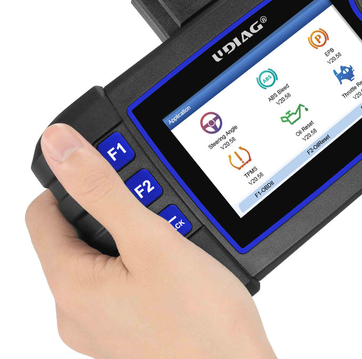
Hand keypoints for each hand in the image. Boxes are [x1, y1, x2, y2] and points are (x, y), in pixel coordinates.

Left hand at [26, 124, 275, 358]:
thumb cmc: (202, 322)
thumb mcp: (150, 239)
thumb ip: (101, 190)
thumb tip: (59, 145)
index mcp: (70, 286)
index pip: (43, 213)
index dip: (75, 184)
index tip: (113, 174)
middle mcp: (77, 311)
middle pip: (77, 235)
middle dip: (113, 211)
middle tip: (156, 210)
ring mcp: (104, 325)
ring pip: (105, 258)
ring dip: (134, 236)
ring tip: (174, 240)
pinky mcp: (129, 332)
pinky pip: (124, 282)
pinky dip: (145, 262)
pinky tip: (178, 266)